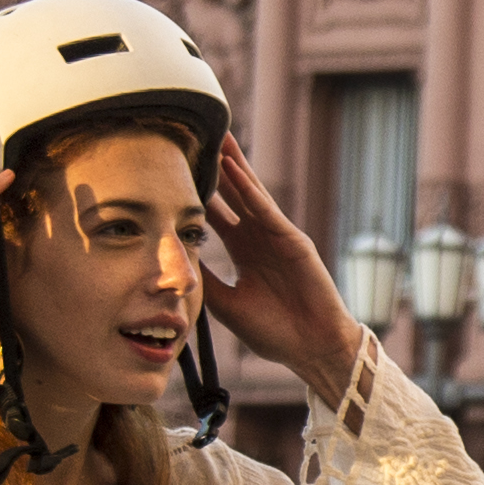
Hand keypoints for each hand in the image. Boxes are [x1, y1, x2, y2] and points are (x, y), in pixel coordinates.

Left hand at [198, 131, 365, 397]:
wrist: (310, 348)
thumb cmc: (273, 330)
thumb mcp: (226, 304)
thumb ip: (204, 280)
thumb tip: (173, 261)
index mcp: (244, 251)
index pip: (217, 214)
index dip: (199, 193)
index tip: (177, 171)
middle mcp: (260, 237)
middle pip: (234, 193)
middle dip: (218, 167)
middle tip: (198, 136)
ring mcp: (277, 236)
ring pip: (250, 193)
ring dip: (234, 165)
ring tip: (218, 137)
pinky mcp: (293, 240)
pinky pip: (266, 210)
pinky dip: (250, 189)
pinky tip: (235, 168)